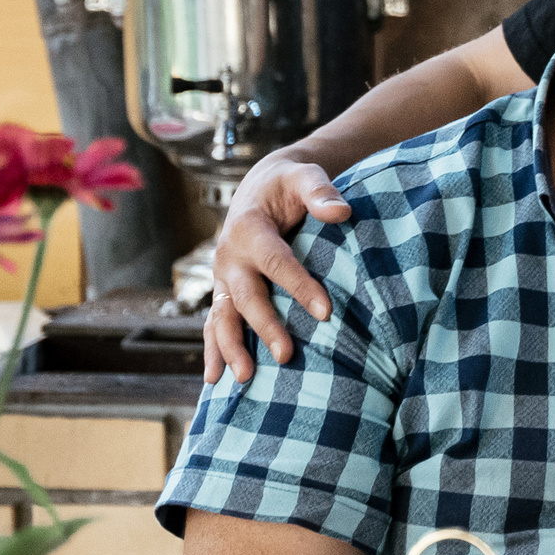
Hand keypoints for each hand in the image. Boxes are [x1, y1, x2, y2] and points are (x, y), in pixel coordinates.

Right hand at [202, 155, 351, 384]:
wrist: (260, 187)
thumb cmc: (289, 184)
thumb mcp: (304, 175)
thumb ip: (320, 190)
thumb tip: (341, 212)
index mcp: (249, 228)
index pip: (276, 262)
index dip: (299, 287)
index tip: (326, 313)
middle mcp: (229, 255)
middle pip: (247, 296)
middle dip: (265, 326)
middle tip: (287, 355)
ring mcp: (223, 276)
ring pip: (223, 315)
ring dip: (231, 347)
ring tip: (245, 378)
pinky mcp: (225, 290)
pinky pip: (215, 322)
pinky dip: (214, 349)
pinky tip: (216, 379)